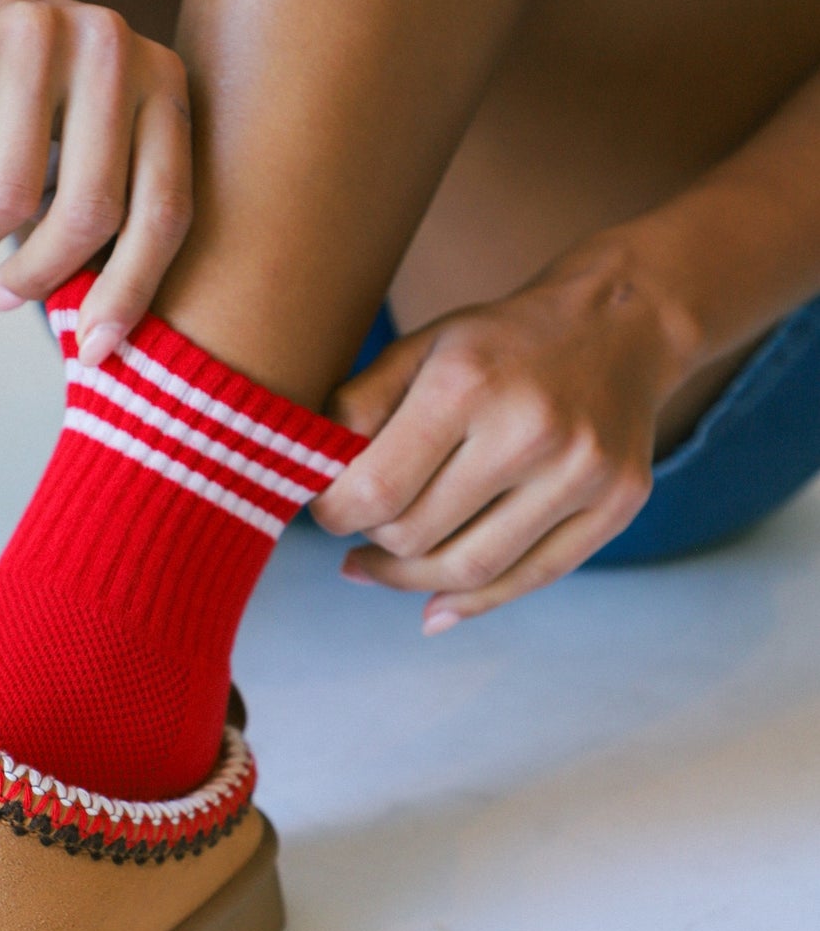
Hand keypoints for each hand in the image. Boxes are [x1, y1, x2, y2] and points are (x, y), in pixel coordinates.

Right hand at [0, 0, 192, 361]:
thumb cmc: (27, 95)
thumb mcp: (93, 131)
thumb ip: (113, 202)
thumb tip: (102, 335)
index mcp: (162, 78)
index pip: (164, 209)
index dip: (132, 292)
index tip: (95, 351)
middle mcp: (112, 46)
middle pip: (90, 211)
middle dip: (42, 275)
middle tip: (3, 298)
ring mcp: (37, 34)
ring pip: (11, 195)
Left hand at [312, 253, 685, 628]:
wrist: (618, 326)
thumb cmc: (498, 344)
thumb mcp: (419, 349)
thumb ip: (357, 409)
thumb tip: (312, 483)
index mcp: (468, 383)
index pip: (376, 489)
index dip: (335, 514)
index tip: (327, 509)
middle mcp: (530, 431)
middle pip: (418, 536)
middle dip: (373, 540)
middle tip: (361, 525)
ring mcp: (582, 473)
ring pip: (470, 572)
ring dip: (409, 580)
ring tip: (380, 567)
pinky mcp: (618, 505)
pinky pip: (530, 579)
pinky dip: (471, 603)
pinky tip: (431, 604)